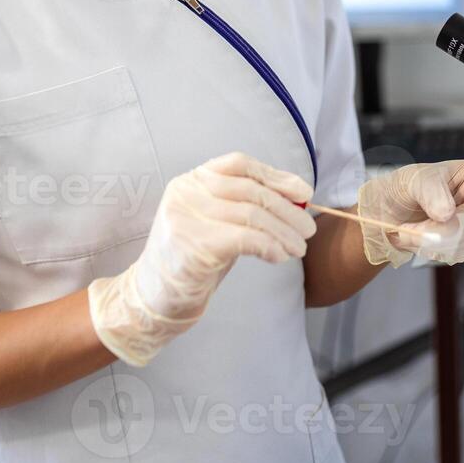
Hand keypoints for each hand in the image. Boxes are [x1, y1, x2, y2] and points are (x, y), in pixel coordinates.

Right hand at [88, 152, 314, 365]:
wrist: (154, 297)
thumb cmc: (193, 257)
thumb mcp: (216, 222)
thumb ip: (245, 205)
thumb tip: (295, 200)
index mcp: (191, 180)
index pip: (239, 164)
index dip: (275, 175)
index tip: (304, 192)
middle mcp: (186, 192)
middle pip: (250, 191)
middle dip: (287, 210)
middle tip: (309, 230)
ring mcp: (186, 217)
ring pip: (252, 215)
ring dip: (284, 232)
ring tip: (300, 248)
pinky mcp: (193, 245)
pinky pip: (245, 239)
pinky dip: (270, 246)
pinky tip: (280, 257)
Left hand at [356, 159, 463, 267]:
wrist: (391, 208)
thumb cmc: (409, 185)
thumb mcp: (415, 179)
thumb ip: (430, 192)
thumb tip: (447, 214)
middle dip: (441, 232)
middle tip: (412, 231)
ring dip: (430, 243)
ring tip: (406, 231)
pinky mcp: (463, 245)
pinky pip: (453, 255)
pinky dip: (430, 250)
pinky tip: (415, 239)